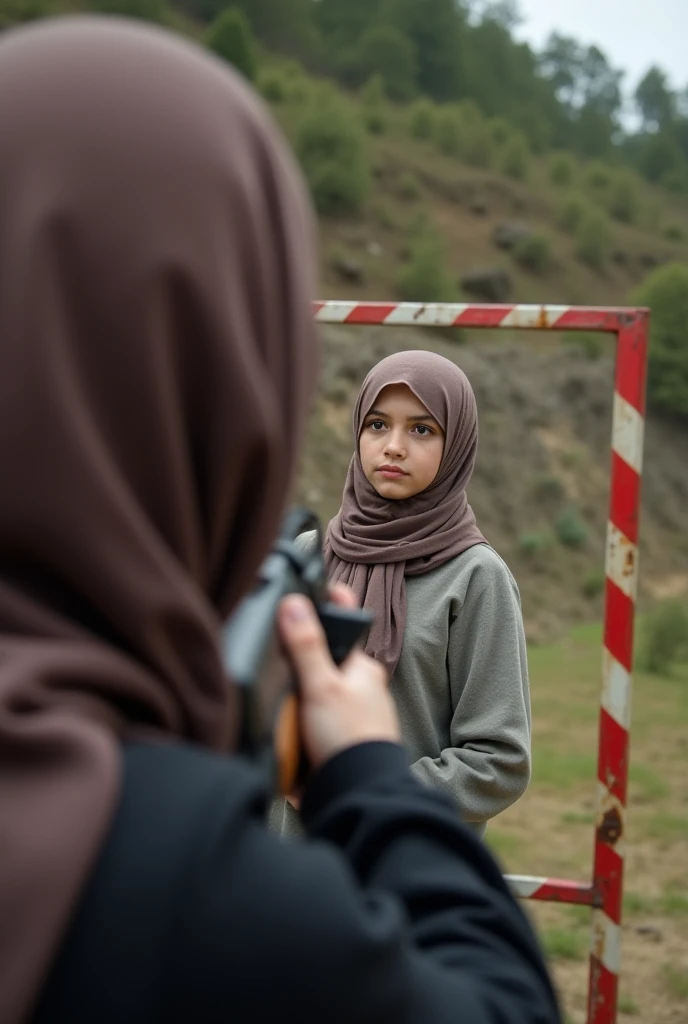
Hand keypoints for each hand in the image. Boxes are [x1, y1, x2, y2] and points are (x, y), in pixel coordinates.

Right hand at [278, 585, 400, 769]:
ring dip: (292, 703)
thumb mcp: (323, 686)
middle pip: (318, 661)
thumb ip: (306, 646)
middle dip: (297, 667)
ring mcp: (345, 715)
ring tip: (285, 714)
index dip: (327, 606)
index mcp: (362, 669)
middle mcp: (356, 689)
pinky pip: (305, 724)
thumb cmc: (352, 739)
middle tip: (281, 671)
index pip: (343, 625)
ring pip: (309, 693)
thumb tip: (294, 604)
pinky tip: (286, 735)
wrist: (356, 795)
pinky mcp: (331, 740)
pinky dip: (293, 728)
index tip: (310, 587)